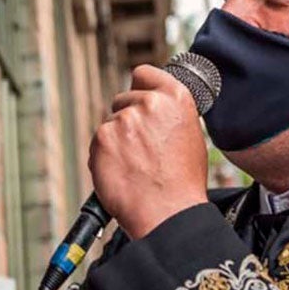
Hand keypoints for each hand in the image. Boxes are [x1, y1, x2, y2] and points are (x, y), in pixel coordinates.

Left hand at [89, 64, 208, 239]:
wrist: (168, 215)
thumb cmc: (182, 183)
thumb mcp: (190, 135)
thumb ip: (168, 112)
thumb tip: (151, 104)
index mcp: (176, 97)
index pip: (143, 74)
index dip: (140, 90)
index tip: (140, 103)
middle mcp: (149, 103)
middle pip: (123, 100)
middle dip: (128, 120)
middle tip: (142, 150)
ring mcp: (124, 119)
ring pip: (111, 124)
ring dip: (117, 141)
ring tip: (135, 167)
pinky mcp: (103, 138)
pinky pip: (98, 143)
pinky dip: (105, 156)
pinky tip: (122, 173)